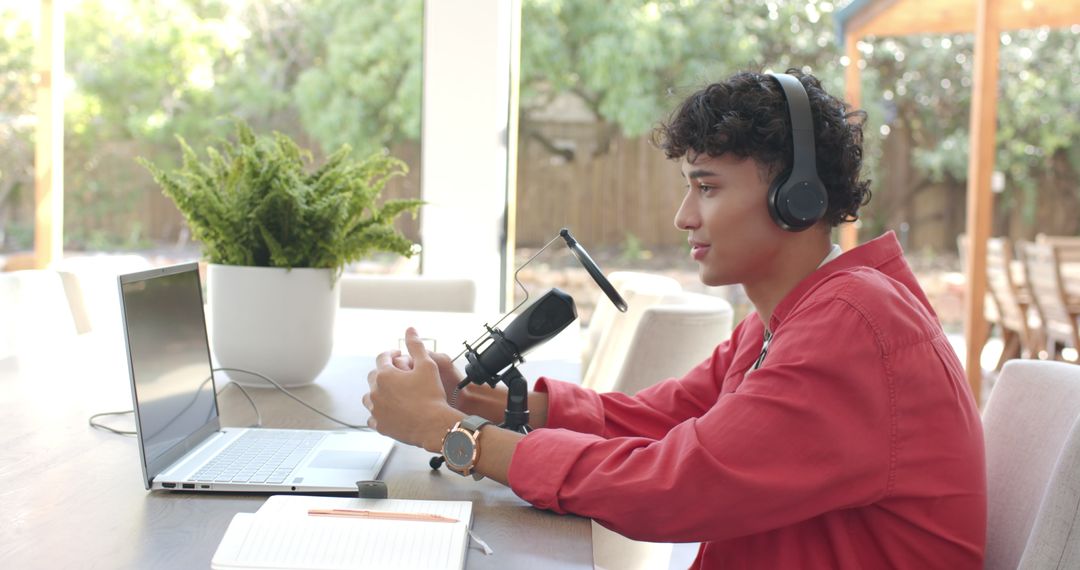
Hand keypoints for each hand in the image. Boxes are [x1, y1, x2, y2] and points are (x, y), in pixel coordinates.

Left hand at [363, 328, 462, 451]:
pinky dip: (379, 412)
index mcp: (384, 375)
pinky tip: (390, 411)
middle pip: (374, 376)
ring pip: (370, 397)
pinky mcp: (379, 425)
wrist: (433, 425)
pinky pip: (373, 417)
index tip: (399, 355)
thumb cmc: (431, 395)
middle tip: (398, 374)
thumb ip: (416, 346)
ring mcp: (376, 410)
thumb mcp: (427, 365)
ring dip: (378, 392)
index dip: (392, 353)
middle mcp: (375, 391)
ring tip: (393, 393)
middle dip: (385, 373)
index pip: (382, 357)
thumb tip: (410, 330)